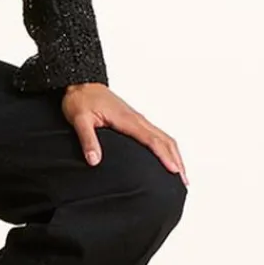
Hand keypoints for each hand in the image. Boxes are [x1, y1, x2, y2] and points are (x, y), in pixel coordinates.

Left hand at [61, 83, 187, 185]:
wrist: (82, 84)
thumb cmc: (81, 100)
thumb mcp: (80, 120)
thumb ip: (88, 140)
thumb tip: (94, 160)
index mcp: (127, 120)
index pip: (152, 140)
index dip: (165, 156)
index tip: (175, 170)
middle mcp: (137, 119)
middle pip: (165, 140)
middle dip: (177, 160)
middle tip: (183, 180)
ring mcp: (137, 119)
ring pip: (164, 137)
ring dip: (174, 154)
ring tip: (180, 174)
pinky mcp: (135, 121)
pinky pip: (156, 134)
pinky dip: (166, 147)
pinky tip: (165, 157)